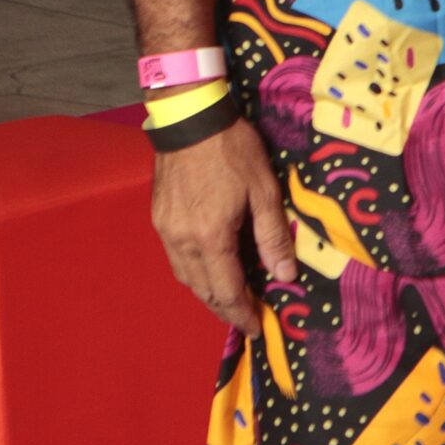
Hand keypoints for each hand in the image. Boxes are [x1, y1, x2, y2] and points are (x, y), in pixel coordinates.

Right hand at [151, 116, 297, 334]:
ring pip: (185, 278)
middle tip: (246, 318)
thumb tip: (285, 275)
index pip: (227, 291)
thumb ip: (273, 236)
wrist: (190, 117)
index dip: (243, 313)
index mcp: (211, 237)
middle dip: (225, 308)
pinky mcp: (159, 218)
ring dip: (207, 293)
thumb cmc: (233, 149)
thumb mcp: (264, 190)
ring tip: (230, 299)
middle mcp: (182, 241)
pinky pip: (176, 259)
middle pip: (202, 290)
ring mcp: (166, 230)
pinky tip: (209, 268)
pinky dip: (194, 273)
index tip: (257, 327)